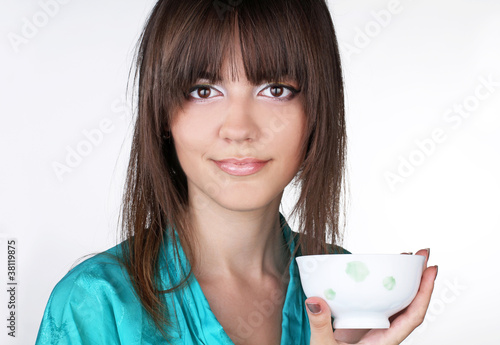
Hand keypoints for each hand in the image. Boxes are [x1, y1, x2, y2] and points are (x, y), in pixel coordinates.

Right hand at [306, 249, 437, 344]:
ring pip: (396, 303)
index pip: (413, 316)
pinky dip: (382, 286)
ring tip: (405, 258)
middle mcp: (384, 334)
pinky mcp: (362, 323)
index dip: (424, 292)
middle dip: (419, 279)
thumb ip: (320, 326)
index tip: (430, 270)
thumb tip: (315, 301)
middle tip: (421, 254)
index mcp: (384, 342)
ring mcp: (374, 328)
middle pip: (410, 304)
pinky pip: (378, 303)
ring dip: (403, 280)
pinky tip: (378, 274)